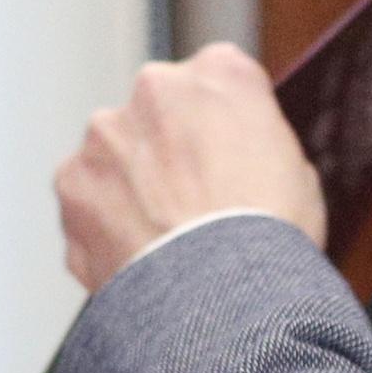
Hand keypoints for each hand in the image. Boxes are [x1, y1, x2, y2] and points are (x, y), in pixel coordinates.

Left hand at [53, 42, 326, 293]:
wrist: (222, 298)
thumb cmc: (270, 238)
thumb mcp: (299, 175)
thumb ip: (256, 145)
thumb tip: (239, 161)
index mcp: (223, 73)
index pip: (219, 82)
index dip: (226, 127)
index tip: (231, 159)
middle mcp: (155, 86)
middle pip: (159, 113)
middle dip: (171, 150)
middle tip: (198, 204)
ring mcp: (105, 134)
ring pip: (117, 154)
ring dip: (134, 185)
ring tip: (168, 240)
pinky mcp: (72, 182)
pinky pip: (88, 199)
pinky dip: (105, 224)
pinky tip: (141, 256)